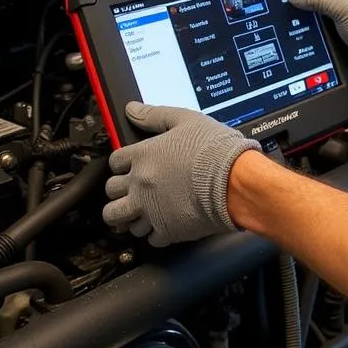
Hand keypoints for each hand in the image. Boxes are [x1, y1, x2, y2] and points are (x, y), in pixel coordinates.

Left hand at [103, 103, 261, 246]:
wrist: (236, 180)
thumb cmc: (216, 150)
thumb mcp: (187, 120)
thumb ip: (155, 115)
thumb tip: (133, 109)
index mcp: (142, 156)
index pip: (114, 162)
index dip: (124, 163)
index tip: (134, 166)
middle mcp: (139, 184)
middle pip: (110, 193)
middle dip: (120, 191)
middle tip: (135, 189)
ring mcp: (150, 210)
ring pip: (120, 220)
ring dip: (131, 215)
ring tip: (144, 210)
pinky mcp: (166, 230)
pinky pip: (149, 238)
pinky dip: (155, 232)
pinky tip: (166, 222)